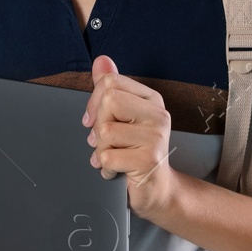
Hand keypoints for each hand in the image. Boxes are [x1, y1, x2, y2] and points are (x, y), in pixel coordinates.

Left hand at [83, 54, 179, 223]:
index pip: (110, 82)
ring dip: (100, 150)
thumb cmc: (135, 152)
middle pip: (108, 101)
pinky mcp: (149, 160)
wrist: (157, 190)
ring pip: (105, 131)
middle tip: (106, 142)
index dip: (93, 101)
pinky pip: (107, 157)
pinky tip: (117, 171)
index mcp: (151, 100)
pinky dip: (104, 168)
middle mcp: (158, 115)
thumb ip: (110, 88)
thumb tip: (102, 61)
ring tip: (114, 157)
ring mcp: (156, 137)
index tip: (93, 120)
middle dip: (98, 126)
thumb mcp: (122, 117)